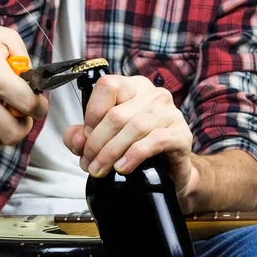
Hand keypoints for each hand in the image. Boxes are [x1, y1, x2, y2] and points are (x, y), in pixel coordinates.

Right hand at [0, 5, 47, 153]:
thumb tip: (33, 82)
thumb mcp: (5, 37)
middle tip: (24, 113)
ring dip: (7, 135)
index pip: (27, 104)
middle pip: (12, 132)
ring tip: (8, 121)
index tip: (39, 103)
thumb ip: (25, 60)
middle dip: (25, 125)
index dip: (40, 107)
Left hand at [63, 75, 195, 194]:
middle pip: (117, 114)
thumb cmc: (137, 148)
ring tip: (100, 169)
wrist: (171, 170)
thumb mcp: (104, 139)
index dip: (91, 113)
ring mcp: (170, 113)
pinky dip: (133, 156)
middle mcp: (153, 95)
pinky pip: (155, 141)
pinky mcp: (181, 134)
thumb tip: (76, 140)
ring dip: (111, 152)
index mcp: (132, 87)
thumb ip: (83, 136)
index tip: (85, 138)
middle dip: (97, 143)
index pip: (107, 86)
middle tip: (89, 163)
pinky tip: (122, 168)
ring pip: (134, 128)